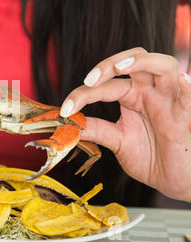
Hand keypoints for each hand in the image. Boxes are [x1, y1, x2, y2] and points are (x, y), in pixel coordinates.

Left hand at [59, 47, 190, 201]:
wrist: (169, 180)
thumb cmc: (148, 156)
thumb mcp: (116, 140)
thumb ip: (96, 129)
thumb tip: (69, 122)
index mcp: (132, 95)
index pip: (105, 85)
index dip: (82, 94)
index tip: (64, 110)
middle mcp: (149, 92)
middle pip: (135, 61)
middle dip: (109, 64)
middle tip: (90, 80)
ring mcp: (167, 102)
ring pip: (163, 66)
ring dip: (141, 62)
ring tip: (120, 68)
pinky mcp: (182, 120)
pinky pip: (187, 100)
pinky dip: (186, 88)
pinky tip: (181, 79)